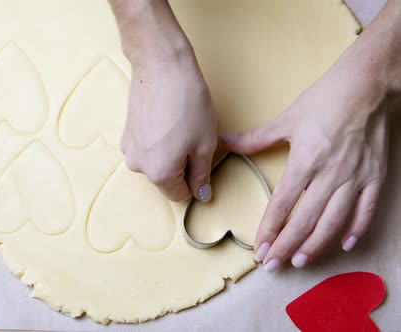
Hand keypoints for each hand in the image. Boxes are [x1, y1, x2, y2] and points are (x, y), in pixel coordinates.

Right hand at [109, 0, 216, 201]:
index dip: (195, 181)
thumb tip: (200, 194)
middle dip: (181, 166)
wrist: (162, 67)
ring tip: (179, 126)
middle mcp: (138, 167)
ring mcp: (129, 150)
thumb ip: (202, 174)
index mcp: (159, 173)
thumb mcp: (204, 144)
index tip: (202, 159)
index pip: (180, 195)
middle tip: (193, 138)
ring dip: (169, 153)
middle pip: (166, 180)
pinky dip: (158, 141)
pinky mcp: (126, 134)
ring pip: (156, 163)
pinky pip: (147, 148)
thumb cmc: (187, 104)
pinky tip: (166, 120)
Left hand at [221, 7, 400, 269]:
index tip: (260, 248)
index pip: (282, 204)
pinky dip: (355, 229)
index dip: (270, 229)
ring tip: (301, 260)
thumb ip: (254, 138)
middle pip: (305, 220)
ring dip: (316, 244)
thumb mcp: (286, 119)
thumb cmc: (325, 100)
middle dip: (287, 245)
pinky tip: (344, 244)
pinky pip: (366, 211)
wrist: (367, 86)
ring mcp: (354, 178)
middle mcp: (329, 175)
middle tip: (274, 264)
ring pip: (334, 221)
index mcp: (305, 161)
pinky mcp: (375, 177)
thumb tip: (224, 141)